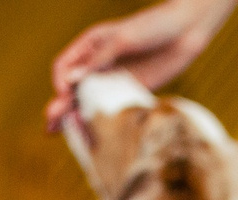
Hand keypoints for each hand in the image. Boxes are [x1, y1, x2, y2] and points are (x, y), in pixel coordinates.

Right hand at [44, 0, 237, 130]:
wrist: (187, 31)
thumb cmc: (153, 26)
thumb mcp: (123, 40)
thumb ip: (98, 60)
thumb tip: (70, 81)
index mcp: (90, 45)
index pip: (64, 67)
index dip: (61, 82)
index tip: (65, 95)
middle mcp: (99, 63)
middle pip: (72, 88)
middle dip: (60, 106)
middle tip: (50, 127)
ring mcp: (114, 78)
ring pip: (89, 101)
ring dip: (78, 117)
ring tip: (66, 135)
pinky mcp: (131, 91)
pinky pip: (112, 108)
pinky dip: (102, 121)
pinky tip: (95, 135)